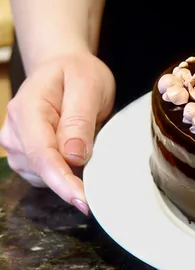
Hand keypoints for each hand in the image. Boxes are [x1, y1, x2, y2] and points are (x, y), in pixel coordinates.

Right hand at [0, 52, 114, 213]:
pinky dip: (68, 174)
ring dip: (72, 174)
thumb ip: (79, 120)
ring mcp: (18, 147)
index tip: (84, 202)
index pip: (42, 155)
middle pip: (43, 171)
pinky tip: (80, 156)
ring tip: (91, 146)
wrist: (65, 68)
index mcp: (26, 110)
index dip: (63, 182)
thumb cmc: (79, 74)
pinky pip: (48, 176)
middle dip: (73, 181)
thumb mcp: (88, 86)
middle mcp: (15, 132)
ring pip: (46, 178)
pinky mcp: (27, 157)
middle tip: (105, 175)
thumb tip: (74, 156)